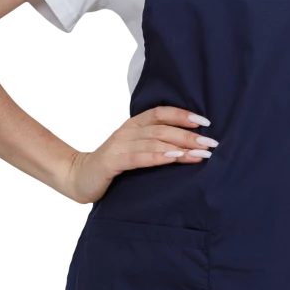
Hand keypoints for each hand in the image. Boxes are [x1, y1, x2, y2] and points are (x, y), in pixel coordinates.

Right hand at [64, 105, 217, 206]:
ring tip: (199, 153)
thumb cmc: (111, 165)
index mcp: (133, 125)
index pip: (160, 113)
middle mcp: (127, 131)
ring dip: (180, 146)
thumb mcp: (134, 149)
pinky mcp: (113, 162)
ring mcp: (119, 145)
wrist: (79, 176)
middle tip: (210, 143)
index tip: (204, 122)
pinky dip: (159, 156)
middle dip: (189, 135)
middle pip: (162, 128)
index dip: (182, 115)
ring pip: (154, 142)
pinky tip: (174, 157)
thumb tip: (187, 144)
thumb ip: (154, 143)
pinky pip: (139, 157)